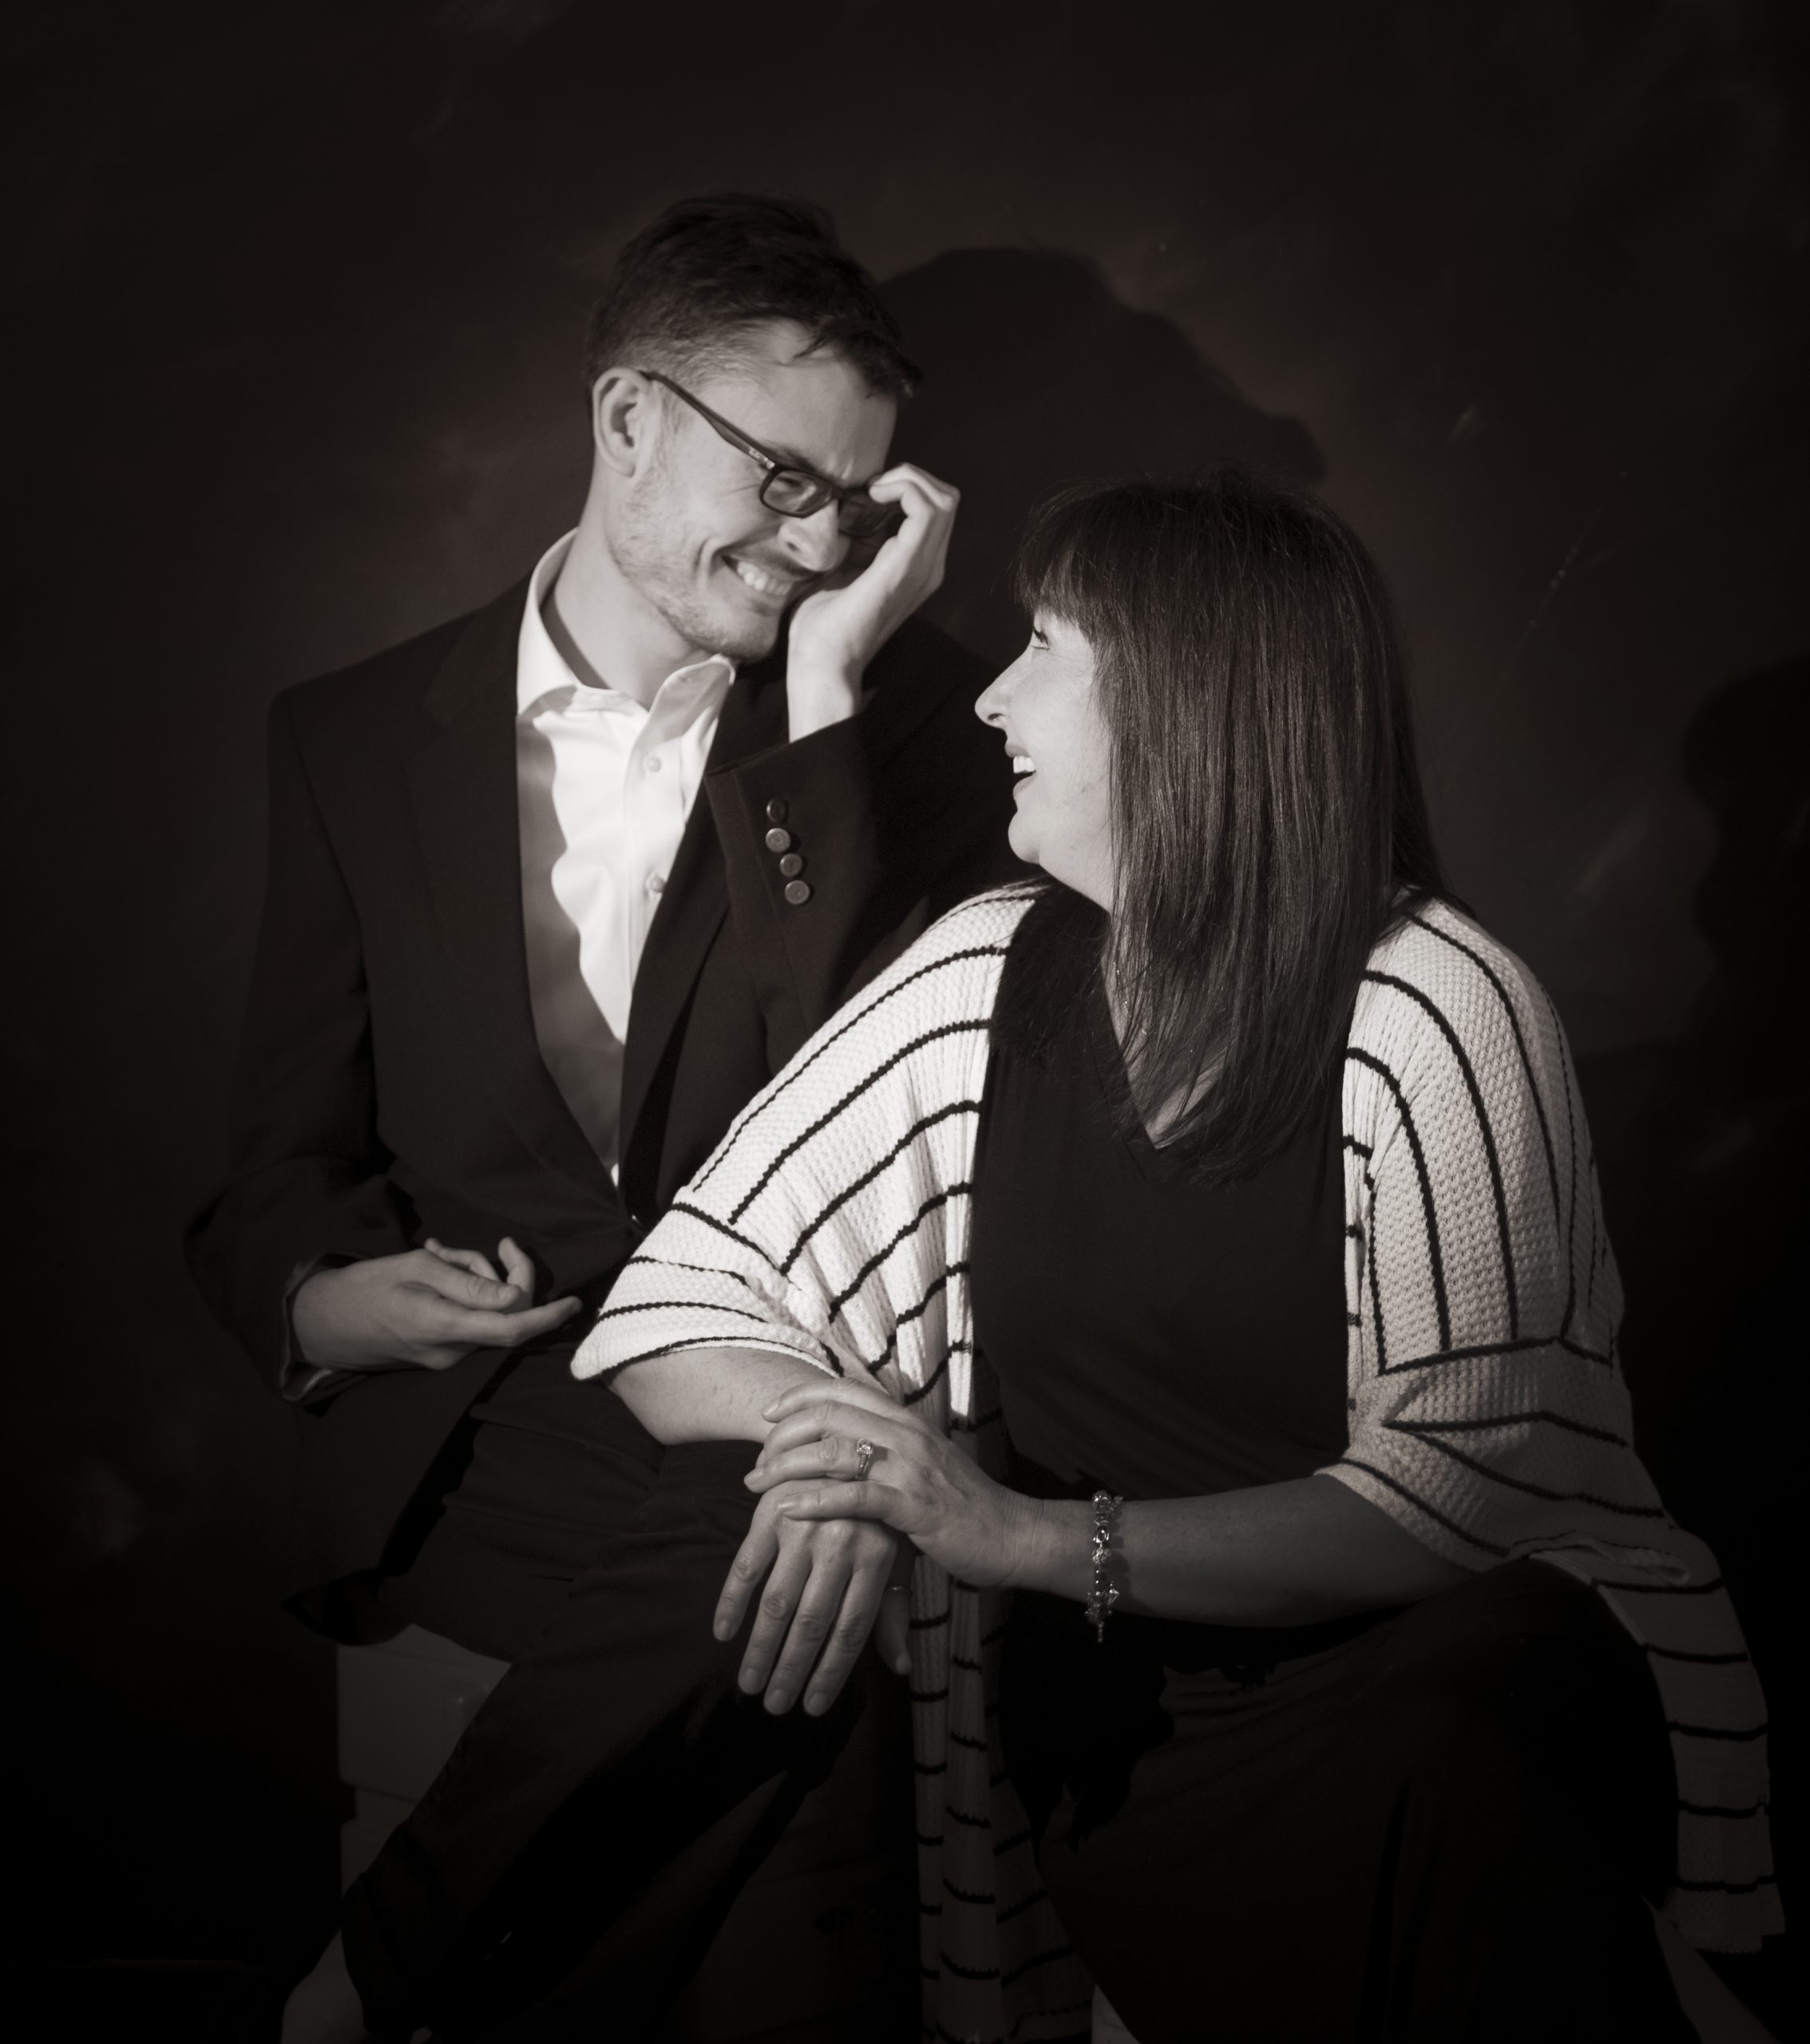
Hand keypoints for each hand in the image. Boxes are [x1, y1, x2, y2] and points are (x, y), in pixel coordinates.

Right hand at [291, 1235, 580, 1371]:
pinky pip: (468, 1320)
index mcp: (442, 1327)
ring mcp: (444, 1358)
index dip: (546, 1316)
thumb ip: (468, 1283)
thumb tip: (516, 1295)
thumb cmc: (364, 1287)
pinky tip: (434, 1268)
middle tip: (470, 1246)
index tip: (573, 1302)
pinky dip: (461, 1292)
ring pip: (485, 1313)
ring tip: (436, 1254)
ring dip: (473, 1277)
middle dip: (498, 1273)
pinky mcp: (439, 1355)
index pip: (510, 1328)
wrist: (320, 1322)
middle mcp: (450, 1352)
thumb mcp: (416, 1270)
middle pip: (502, 1313)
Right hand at [714, 1478, 913, 1715]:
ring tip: (749, 1684)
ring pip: (778, 1601)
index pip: (852, 1628)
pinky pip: (747, 1565)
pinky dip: (731, 1601)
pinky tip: (724, 1633)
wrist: (841, 1439)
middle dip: (791, 1669)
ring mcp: (803, 1524)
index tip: (813, 1707)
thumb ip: (892, 1610)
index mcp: (877, 1555)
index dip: (832, 1672)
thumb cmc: (874, 1510)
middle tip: (773, 1705)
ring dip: (760, 1647)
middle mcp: (841, 1541)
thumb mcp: (894, 1554)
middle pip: (812, 1622)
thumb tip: (900, 1667)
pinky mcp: (770, 1511)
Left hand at [746, 1377, 1037, 1591]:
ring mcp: (912, 1468)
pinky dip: (814, 1501)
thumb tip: (848, 1446)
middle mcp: (907, 1435)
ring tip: (756, 1484)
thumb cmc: (966, 1506)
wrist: (1015, 1535)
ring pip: (834, 1451)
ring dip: (786, 1466)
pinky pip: (855, 1496)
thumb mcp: (926, 1465)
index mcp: (907, 1422)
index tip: (768, 1415)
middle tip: (755, 1460)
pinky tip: (786, 1510)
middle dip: (782, 1434)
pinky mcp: (915, 1506)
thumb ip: (891, 1450)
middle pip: (829, 1415)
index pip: (843, 1391)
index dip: (799, 1396)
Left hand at [783, 464, 958, 737]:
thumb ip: (856, 540)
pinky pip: (927, 510)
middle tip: (872, 487)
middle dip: (911, 477)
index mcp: (916, 567)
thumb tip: (845, 505)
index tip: (867, 492)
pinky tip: (873, 495)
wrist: (821, 659)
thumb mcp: (842, 568)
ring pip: (944, 499)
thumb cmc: (823, 622)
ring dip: (909, 479)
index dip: (907, 486)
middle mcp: (929, 567)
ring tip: (874, 489)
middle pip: (946, 498)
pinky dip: (904, 488)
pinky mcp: (906, 566)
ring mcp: (923, 567)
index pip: (935, 509)